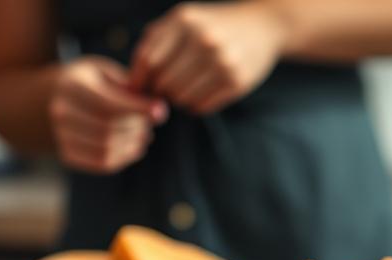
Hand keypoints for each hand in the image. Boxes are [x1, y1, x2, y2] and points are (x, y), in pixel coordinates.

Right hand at [49, 56, 167, 173]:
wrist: (51, 98)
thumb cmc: (89, 82)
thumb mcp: (106, 72)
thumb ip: (129, 86)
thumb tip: (156, 109)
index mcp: (71, 85)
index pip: (108, 104)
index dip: (137, 110)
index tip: (161, 111)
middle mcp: (61, 111)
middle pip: (109, 128)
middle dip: (137, 128)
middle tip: (150, 124)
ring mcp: (60, 135)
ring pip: (106, 149)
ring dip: (133, 145)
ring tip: (144, 136)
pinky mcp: (67, 154)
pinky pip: (101, 163)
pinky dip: (123, 158)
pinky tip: (133, 147)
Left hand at [130, 1, 287, 114]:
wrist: (262, 26)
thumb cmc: (211, 26)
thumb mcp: (182, 21)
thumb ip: (153, 44)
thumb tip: (130, 85)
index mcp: (185, 21)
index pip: (148, 61)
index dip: (139, 80)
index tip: (138, 89)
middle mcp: (204, 40)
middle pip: (164, 83)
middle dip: (160, 90)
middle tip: (167, 86)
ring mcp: (223, 62)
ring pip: (181, 99)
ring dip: (178, 98)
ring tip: (186, 86)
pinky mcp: (237, 82)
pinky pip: (201, 107)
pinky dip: (196, 104)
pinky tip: (202, 90)